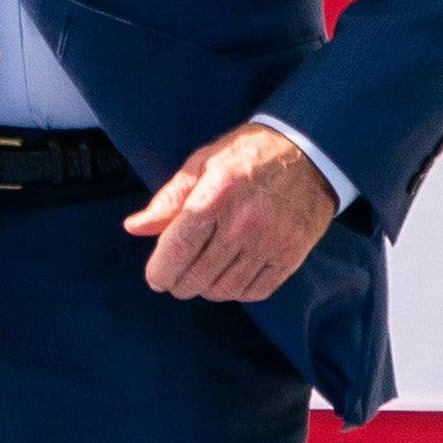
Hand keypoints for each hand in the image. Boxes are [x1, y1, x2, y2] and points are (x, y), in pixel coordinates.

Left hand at [122, 122, 337, 302]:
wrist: (309, 151)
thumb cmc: (248, 154)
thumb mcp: (202, 163)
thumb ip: (169, 199)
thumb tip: (134, 228)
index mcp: (215, 196)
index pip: (177, 250)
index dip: (160, 272)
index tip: (157, 277)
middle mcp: (243, 224)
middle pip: (197, 277)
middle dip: (180, 282)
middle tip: (178, 275)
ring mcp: (270, 242)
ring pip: (224, 290)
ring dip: (207, 288)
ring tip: (204, 273)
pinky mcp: (291, 255)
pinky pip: (255, 292)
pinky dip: (237, 291)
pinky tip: (231, 275)